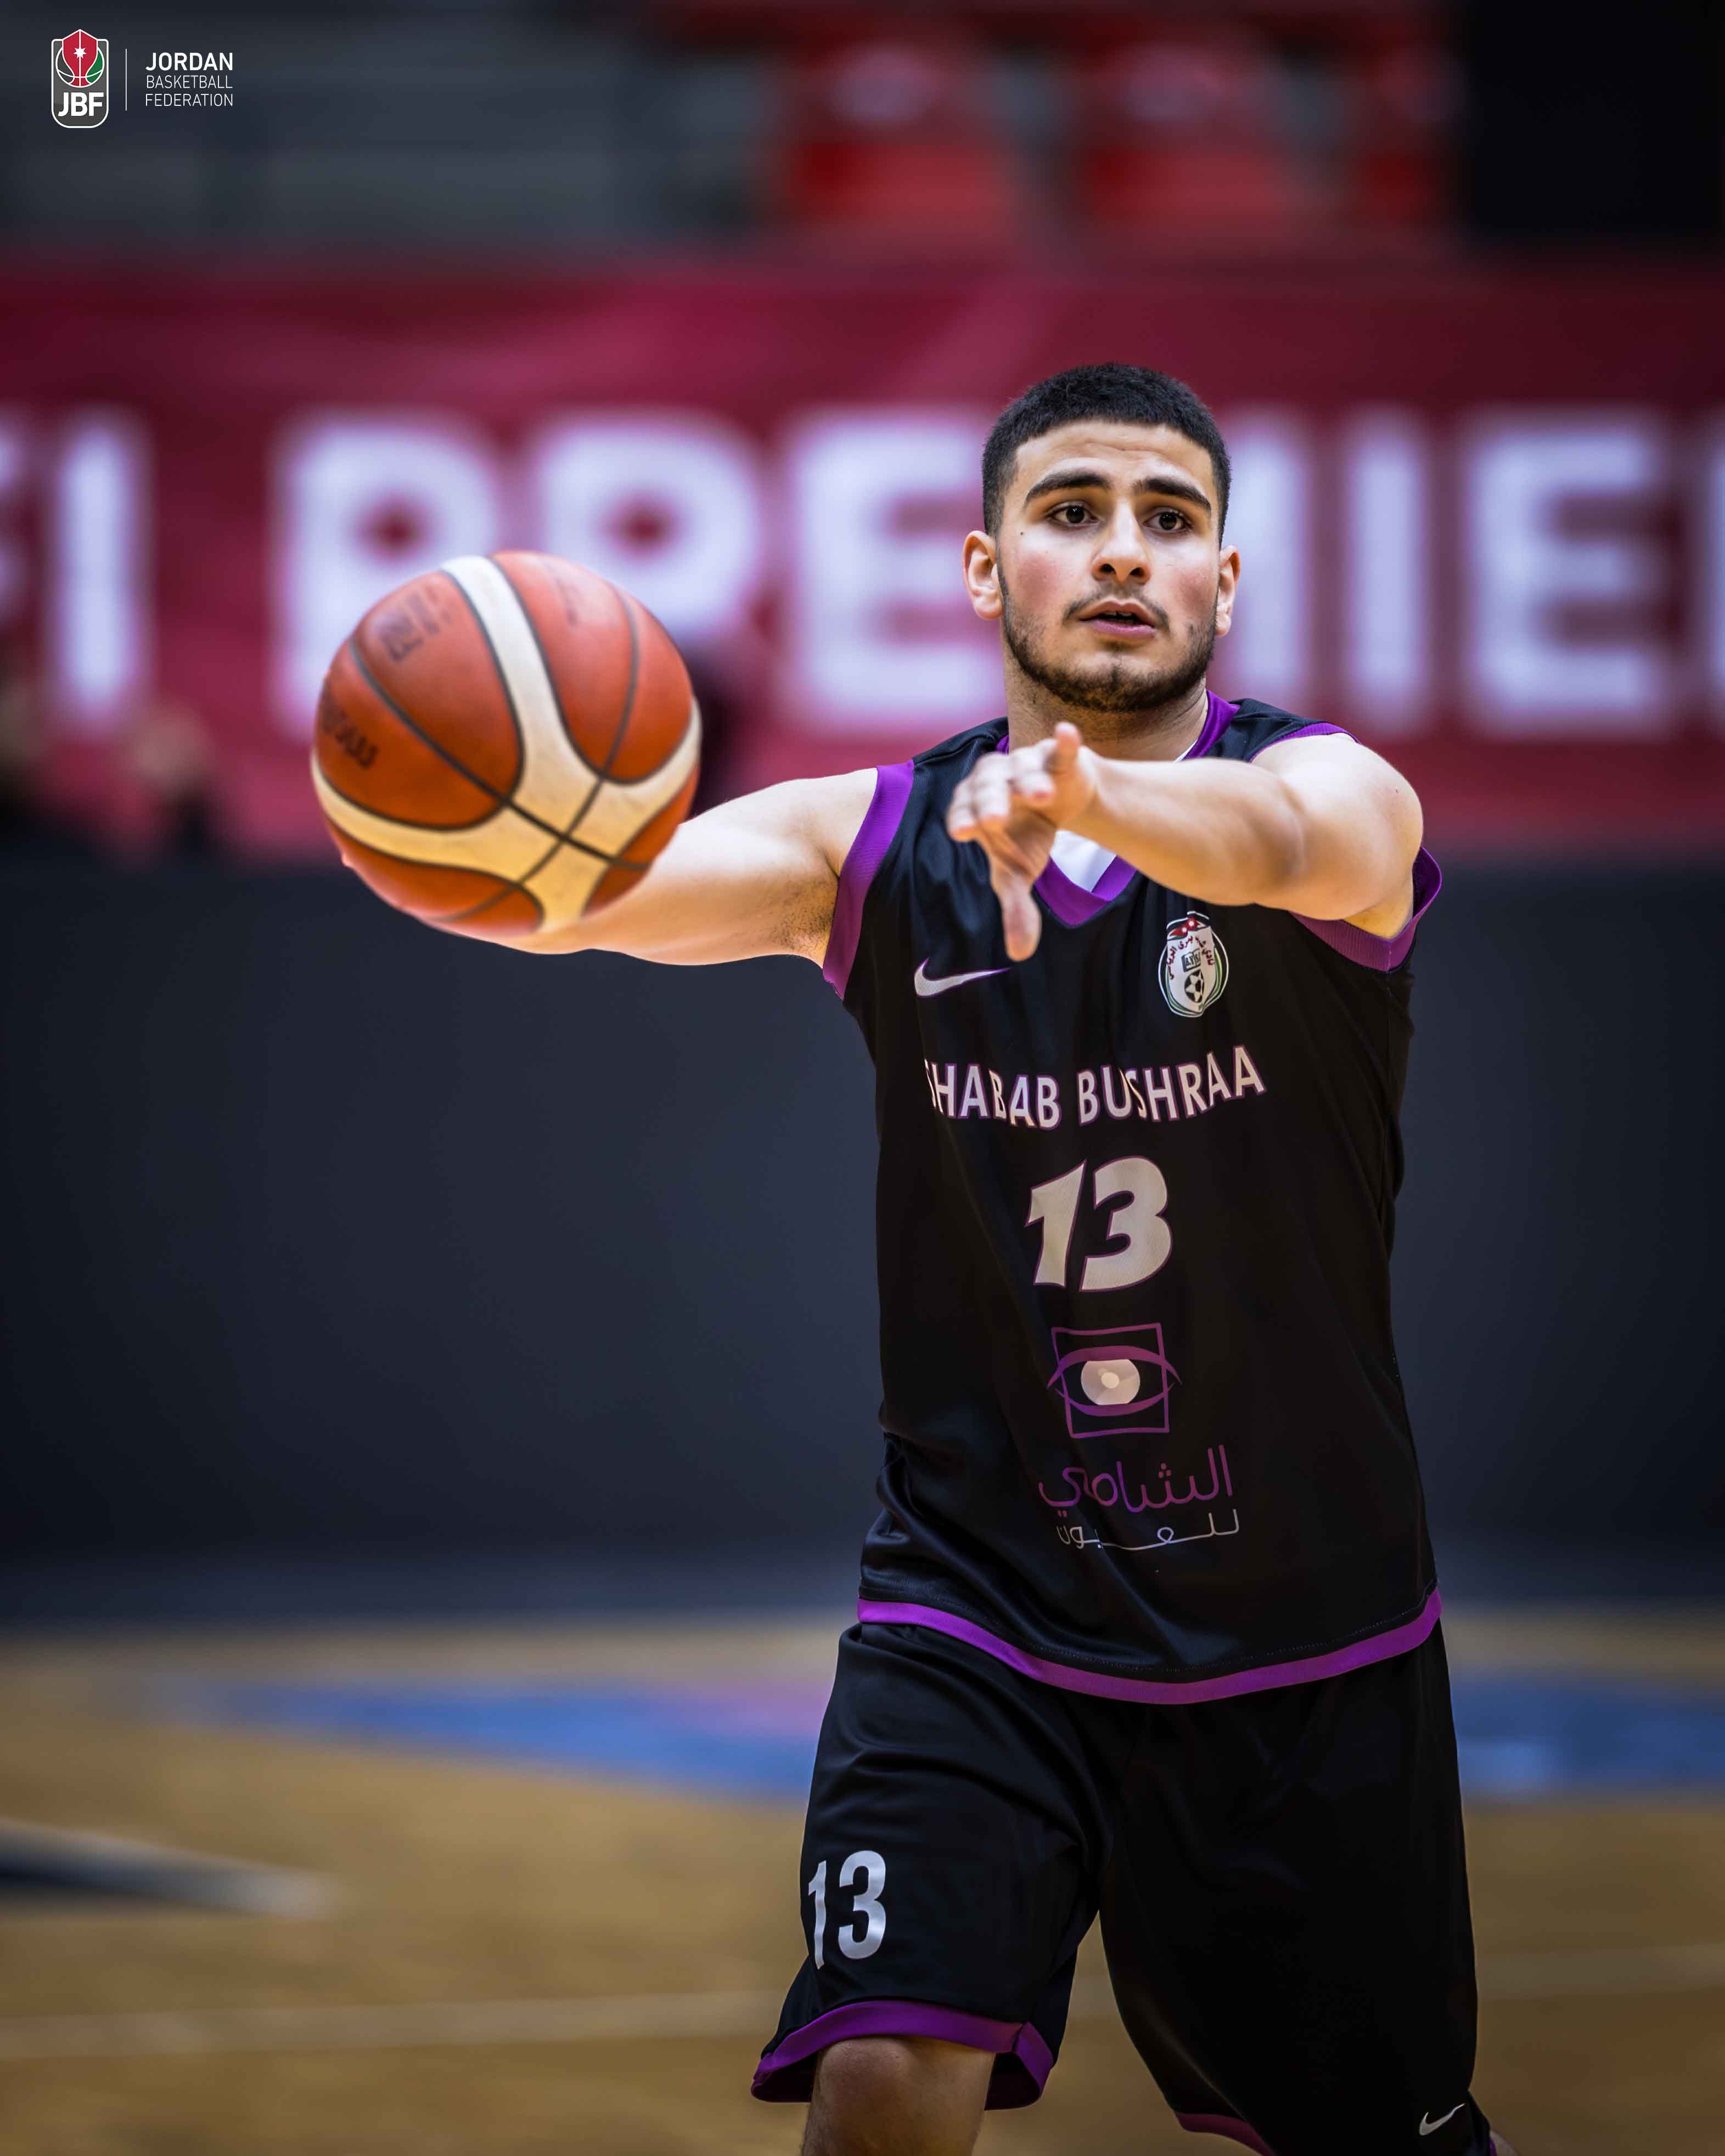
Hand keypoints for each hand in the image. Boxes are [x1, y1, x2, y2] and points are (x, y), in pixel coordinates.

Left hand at [946, 722, 1098, 960]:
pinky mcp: (1057, 756)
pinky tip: (1067, 734)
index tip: (963, 833)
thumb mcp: (1019, 871)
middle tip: (996, 819)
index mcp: (975, 807)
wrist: (1062, 800)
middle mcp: (995, 781)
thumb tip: (1020, 954)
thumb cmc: (1026, 836)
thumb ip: (1016, 907)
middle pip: (987, 786)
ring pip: (1021, 768)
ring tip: (1041, 795)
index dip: (962, 819)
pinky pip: (1058, 748)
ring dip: (1029, 780)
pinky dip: (1063, 742)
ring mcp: (1024, 765)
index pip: (962, 811)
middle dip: (991, 801)